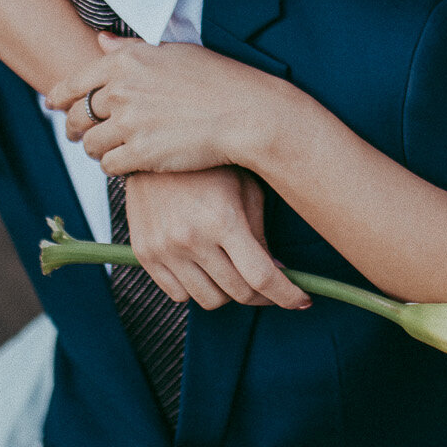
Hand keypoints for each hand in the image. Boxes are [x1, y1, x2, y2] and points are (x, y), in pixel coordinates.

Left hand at [49, 36, 285, 175]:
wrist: (244, 113)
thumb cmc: (216, 79)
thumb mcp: (172, 51)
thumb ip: (130, 48)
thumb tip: (100, 41)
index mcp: (126, 61)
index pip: (74, 83)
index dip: (58, 97)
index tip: (53, 106)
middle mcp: (121, 90)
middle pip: (77, 115)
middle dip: (74, 127)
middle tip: (79, 134)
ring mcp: (130, 124)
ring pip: (90, 144)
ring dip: (95, 149)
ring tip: (107, 149)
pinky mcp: (141, 154)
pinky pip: (109, 165)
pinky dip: (114, 166)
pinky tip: (126, 163)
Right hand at [123, 169, 309, 310]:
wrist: (154, 146)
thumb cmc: (210, 165)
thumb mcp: (246, 190)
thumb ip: (261, 234)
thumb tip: (278, 273)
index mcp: (223, 220)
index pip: (262, 277)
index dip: (287, 295)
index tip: (302, 301)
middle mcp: (191, 239)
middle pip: (238, 293)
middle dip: (263, 295)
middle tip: (271, 286)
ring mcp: (164, 249)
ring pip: (209, 300)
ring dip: (229, 293)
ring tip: (234, 271)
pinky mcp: (144, 254)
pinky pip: (178, 295)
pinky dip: (197, 289)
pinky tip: (206, 269)